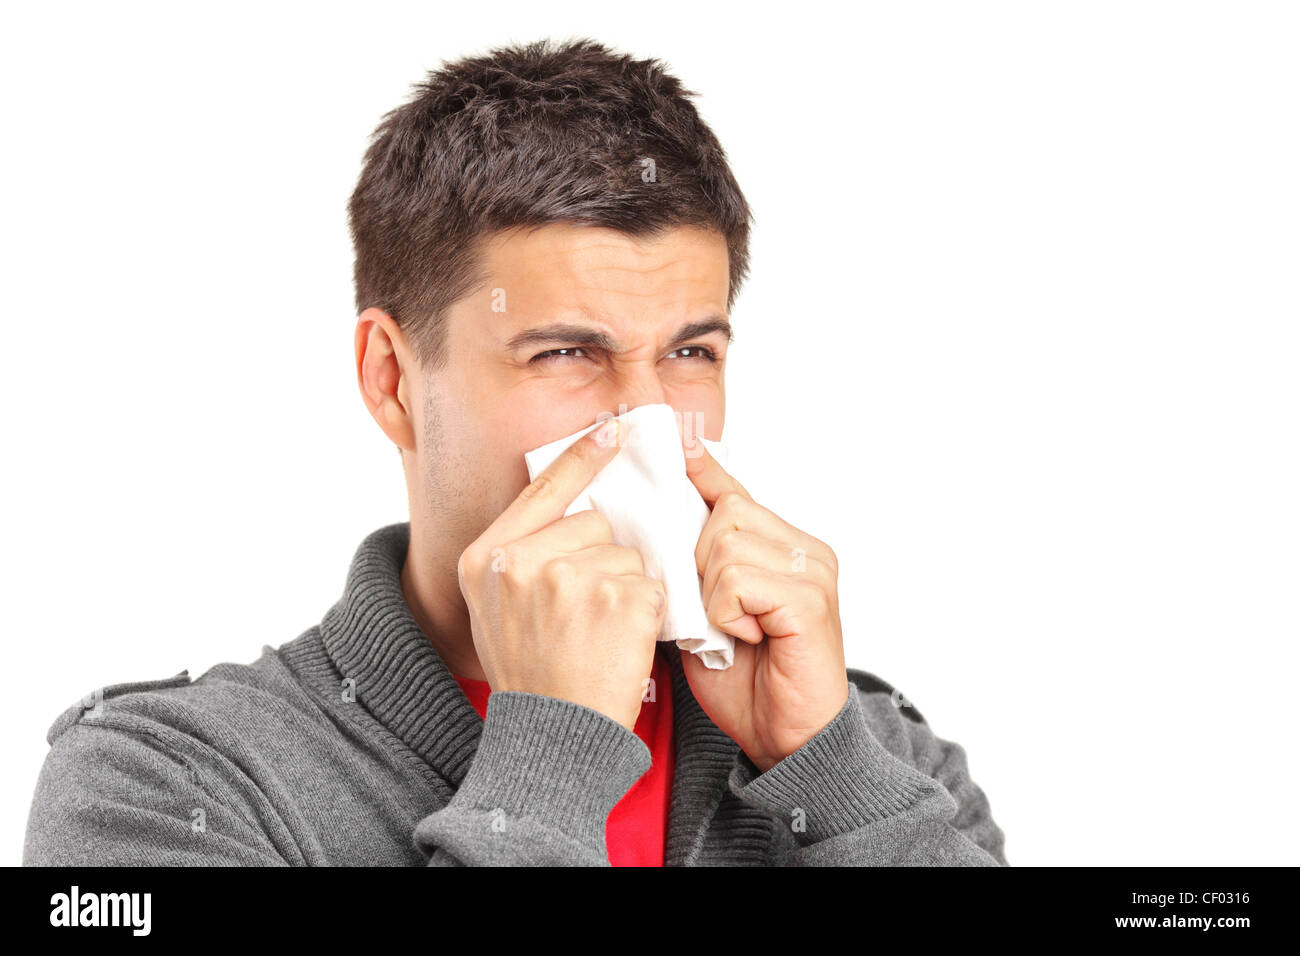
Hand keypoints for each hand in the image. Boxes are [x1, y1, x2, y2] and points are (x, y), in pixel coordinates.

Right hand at [457, 419, 666, 731]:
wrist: (552, 739)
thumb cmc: (532, 675)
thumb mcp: (498, 609)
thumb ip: (523, 556)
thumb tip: (578, 511)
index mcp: (485, 558)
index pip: (542, 489)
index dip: (582, 457)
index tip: (614, 429)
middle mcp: (520, 560)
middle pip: (592, 524)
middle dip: (601, 560)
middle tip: (582, 615)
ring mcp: (568, 577)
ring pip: (624, 555)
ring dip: (623, 590)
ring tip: (596, 636)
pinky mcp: (614, 597)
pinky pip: (649, 585)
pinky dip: (646, 614)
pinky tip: (618, 644)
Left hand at [679, 429, 849, 771]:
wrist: (787, 738)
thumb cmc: (746, 679)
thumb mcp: (706, 612)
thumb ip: (694, 566)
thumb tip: (654, 525)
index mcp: (782, 545)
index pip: (734, 491)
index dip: (702, 467)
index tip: (675, 435)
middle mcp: (806, 548)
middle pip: (726, 513)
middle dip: (699, 561)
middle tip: (713, 611)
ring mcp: (813, 571)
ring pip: (728, 543)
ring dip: (712, 593)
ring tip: (732, 629)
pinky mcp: (810, 600)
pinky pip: (740, 579)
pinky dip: (728, 612)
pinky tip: (745, 638)